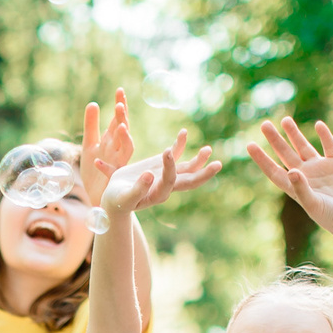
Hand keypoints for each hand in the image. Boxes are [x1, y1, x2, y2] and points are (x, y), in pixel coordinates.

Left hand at [80, 89, 134, 205]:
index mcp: (113, 142)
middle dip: (122, 118)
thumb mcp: (89, 145)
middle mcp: (117, 151)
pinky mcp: (111, 180)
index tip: (119, 90)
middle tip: (119, 105)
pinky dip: (105, 167)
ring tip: (121, 127)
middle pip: (123, 132)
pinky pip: (111, 172)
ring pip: (126, 150)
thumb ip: (91, 125)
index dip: (120, 105)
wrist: (95, 198)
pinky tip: (95, 160)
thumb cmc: (94, 172)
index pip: (119, 120)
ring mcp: (116, 165)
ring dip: (124, 139)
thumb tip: (93, 103)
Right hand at [97, 131, 221, 216]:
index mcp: (158, 194)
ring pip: (186, 168)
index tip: (165, 152)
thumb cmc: (117, 200)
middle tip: (218, 164)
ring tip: (208, 149)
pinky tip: (184, 132)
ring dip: (198, 160)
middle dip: (203, 173)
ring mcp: (166, 175)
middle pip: (190, 180)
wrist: (114, 198)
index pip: (170, 180)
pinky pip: (174, 154)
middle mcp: (167, 186)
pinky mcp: (161, 165)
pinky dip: (179, 144)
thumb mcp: (125, 197)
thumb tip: (149, 176)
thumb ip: (137, 189)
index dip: (171, 166)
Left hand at [247, 118, 332, 237]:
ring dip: (295, 134)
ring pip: (304, 147)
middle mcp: (305, 175)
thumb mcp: (314, 204)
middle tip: (264, 124)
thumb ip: (302, 188)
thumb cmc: (332, 217)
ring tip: (285, 120)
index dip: (262, 159)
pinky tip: (318, 124)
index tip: (249, 145)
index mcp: (295, 187)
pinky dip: (325, 135)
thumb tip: (291, 170)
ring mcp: (320, 168)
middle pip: (286, 154)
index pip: (274, 171)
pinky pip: (329, 146)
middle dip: (275, 140)